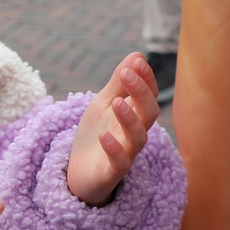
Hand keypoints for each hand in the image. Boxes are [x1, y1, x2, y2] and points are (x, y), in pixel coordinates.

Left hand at [66, 52, 158, 205]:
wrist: (79, 173)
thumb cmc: (96, 135)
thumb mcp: (103, 104)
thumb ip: (119, 84)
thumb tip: (137, 55)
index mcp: (134, 116)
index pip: (149, 95)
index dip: (146, 79)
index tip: (137, 62)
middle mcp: (134, 134)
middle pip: (149, 114)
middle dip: (141, 92)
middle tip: (127, 74)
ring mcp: (125, 154)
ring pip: (139, 138)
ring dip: (130, 119)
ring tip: (116, 102)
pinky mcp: (112, 172)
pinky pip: (120, 162)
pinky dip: (114, 148)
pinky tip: (104, 135)